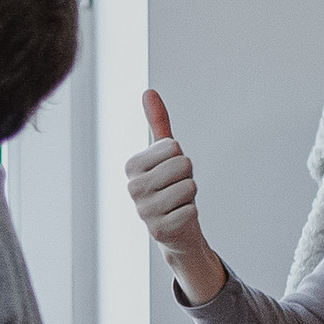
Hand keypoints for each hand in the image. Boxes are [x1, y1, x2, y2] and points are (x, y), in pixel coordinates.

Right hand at [124, 90, 223, 302]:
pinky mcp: (158, 231)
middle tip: (177, 188)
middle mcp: (133, 188)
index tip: (171, 171)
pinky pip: (191, 209)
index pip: (173, 146)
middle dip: (187, 175)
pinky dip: (191, 214)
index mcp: (131, 166)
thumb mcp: (164, 154)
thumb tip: (149, 92)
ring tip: (178, 203)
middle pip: (182, 164)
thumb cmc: (170, 186)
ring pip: (189, 186)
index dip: (180, 157)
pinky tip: (179, 219)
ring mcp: (144, 211)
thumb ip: (158, 123)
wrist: (175, 229)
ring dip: (190, 195)